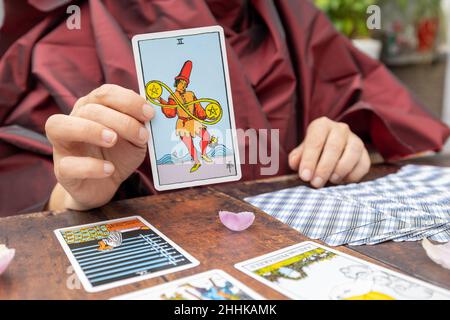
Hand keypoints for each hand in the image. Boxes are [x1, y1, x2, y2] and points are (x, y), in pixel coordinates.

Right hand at [45, 84, 154, 209]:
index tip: (149, 114)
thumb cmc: (118, 155)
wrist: (104, 185)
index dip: (128, 100)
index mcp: (92, 107)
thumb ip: (139, 125)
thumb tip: (150, 112)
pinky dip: (90, 166)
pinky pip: (68, 165)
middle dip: (119, 120)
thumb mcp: (133, 138)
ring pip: (59, 126)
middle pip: (88, 109)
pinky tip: (109, 169)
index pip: (105, 93)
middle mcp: (73, 120)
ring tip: (113, 140)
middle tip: (140, 135)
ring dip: (90, 130)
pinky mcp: (62, 171)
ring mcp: (62, 145)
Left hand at [288, 117, 369, 187]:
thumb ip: (296, 158)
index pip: (315, 141)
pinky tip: (342, 181)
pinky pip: (364, 164)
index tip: (305, 176)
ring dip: (341, 170)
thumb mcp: (300, 153)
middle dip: (324, 168)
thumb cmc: (312, 152)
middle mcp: (340, 129)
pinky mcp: (365, 153)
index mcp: (321, 125)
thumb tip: (295, 164)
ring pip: (353, 153)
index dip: (309, 160)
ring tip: (331, 181)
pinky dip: (354, 175)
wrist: (328, 150)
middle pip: (334, 147)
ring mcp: (355, 140)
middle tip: (316, 183)